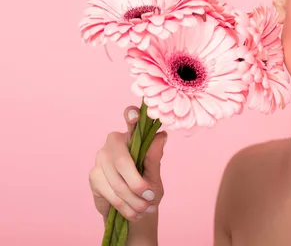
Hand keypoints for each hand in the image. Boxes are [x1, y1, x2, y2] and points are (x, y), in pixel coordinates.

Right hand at [89, 106, 167, 222]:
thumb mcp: (154, 175)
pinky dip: (124, 205)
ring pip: (116, 181)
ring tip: (145, 208)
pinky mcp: (94, 175)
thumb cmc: (147, 189)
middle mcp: (114, 142)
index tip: (135, 115)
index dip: (131, 115)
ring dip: (133, 200)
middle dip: (137, 183)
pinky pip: (109, 192)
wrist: (135, 211)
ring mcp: (101, 157)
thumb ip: (154, 157)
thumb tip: (161, 136)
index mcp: (133, 136)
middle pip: (123, 160)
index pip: (130, 119)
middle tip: (151, 197)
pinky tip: (133, 212)